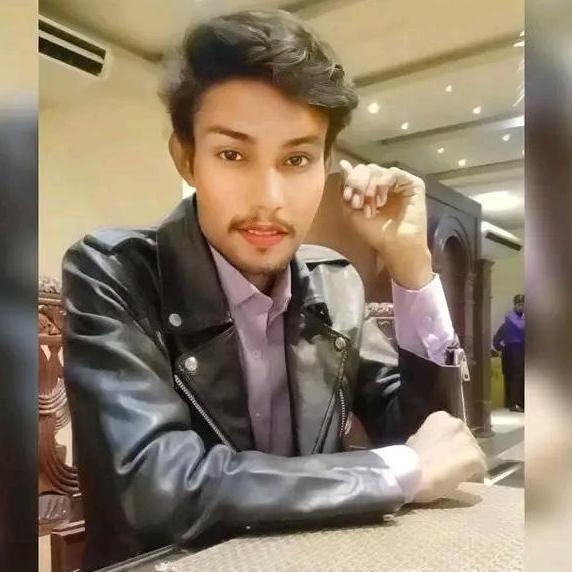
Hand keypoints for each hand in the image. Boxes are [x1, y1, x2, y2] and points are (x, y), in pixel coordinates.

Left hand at [339, 160, 431, 288]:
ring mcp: (398, 182)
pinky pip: (393, 173)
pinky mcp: (412, 183)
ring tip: (372, 206)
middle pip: (366, 168)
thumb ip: (347, 189)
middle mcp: (384, 182)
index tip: (348, 199)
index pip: (357, 173)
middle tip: (358, 202)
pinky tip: (381, 200)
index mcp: (370, 187)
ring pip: (377, 169)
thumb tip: (344, 164)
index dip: (350, 182)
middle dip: (359, 184)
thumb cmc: (376, 233)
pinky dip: (383, 184)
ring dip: (370, 186)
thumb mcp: (353, 212)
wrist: (396, 246)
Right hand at [406, 411, 486, 503]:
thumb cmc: (409, 459)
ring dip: (469, 465)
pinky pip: (481, 469)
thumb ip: (430, 437)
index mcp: (441, 417)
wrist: (412, 475)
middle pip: (468, 441)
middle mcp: (457, 423)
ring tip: (458, 477)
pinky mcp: (476, 457)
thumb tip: (434, 445)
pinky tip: (463, 483)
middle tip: (452, 467)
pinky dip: (475, 477)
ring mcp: (468, 440)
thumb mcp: (416, 440)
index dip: (451, 445)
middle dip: (462, 453)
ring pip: (476, 454)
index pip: (455, 431)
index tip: (445, 456)